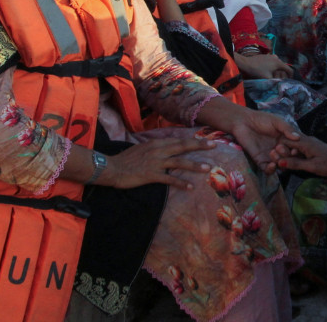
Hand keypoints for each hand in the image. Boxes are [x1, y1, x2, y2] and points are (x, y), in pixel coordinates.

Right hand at [101, 137, 215, 189]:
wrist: (112, 167)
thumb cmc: (126, 159)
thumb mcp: (142, 147)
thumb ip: (156, 147)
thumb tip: (167, 147)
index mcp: (156, 143)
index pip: (178, 140)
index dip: (193, 140)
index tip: (206, 139)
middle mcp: (158, 150)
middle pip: (182, 146)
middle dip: (199, 146)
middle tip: (214, 145)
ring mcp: (156, 162)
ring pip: (179, 162)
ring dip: (195, 165)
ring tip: (208, 168)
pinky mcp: (151, 175)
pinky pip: (169, 178)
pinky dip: (180, 183)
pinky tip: (190, 187)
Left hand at [197, 97, 299, 171]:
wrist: (243, 122)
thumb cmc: (261, 119)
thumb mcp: (277, 121)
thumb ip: (287, 129)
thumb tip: (298, 138)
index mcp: (286, 140)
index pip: (295, 149)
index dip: (297, 151)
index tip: (295, 149)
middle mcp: (280, 149)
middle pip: (289, 159)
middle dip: (287, 156)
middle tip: (280, 148)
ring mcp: (270, 156)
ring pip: (280, 166)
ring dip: (280, 163)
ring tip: (273, 153)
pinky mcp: (260, 160)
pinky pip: (267, 170)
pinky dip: (271, 170)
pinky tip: (272, 165)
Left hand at [235, 51, 292, 79]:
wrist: (246, 63)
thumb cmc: (257, 71)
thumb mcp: (268, 79)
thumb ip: (276, 82)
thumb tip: (282, 85)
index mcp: (279, 63)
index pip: (289, 70)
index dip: (291, 77)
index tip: (289, 82)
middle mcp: (277, 58)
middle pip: (284, 68)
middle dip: (283, 75)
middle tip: (280, 81)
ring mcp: (271, 56)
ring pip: (278, 65)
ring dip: (278, 71)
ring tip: (274, 77)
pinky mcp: (267, 56)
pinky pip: (273, 62)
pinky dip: (273, 68)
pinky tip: (268, 72)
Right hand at [272, 135, 326, 176]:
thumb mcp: (312, 166)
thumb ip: (296, 164)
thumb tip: (279, 163)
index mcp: (305, 142)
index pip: (285, 140)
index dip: (278, 149)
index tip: (274, 159)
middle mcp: (306, 140)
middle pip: (288, 143)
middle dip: (282, 152)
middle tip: (279, 163)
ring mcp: (310, 143)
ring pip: (294, 146)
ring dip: (289, 155)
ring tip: (285, 165)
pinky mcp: (313, 148)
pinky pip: (300, 150)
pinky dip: (296, 156)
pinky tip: (295, 164)